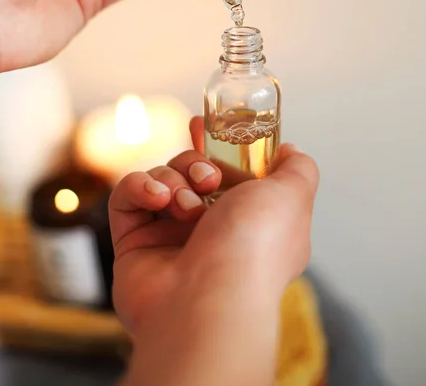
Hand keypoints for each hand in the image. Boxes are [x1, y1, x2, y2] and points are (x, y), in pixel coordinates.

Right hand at [109, 117, 317, 385]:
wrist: (208, 300)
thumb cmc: (255, 248)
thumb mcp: (293, 196)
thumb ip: (298, 168)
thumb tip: (289, 151)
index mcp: (246, 221)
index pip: (228, 173)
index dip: (218, 146)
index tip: (208, 126)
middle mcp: (208, 229)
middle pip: (192, 171)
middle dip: (197, 161)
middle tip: (207, 175)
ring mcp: (169, 236)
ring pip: (162, 177)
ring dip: (175, 178)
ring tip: (188, 204)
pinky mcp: (134, 241)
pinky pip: (128, 194)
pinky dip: (141, 186)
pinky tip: (159, 199)